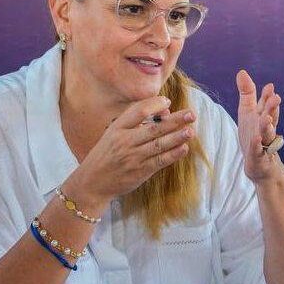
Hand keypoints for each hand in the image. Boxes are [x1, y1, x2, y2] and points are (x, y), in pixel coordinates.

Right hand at [64, 96, 193, 206]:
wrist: (92, 182)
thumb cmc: (106, 154)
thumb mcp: (113, 133)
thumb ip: (135, 122)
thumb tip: (165, 112)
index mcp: (117, 128)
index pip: (138, 111)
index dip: (154, 104)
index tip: (168, 101)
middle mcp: (124, 141)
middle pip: (153, 128)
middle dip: (174, 121)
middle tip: (191, 114)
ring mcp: (132, 157)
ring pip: (158, 145)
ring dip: (177, 137)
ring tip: (191, 130)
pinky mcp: (140, 171)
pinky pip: (159, 161)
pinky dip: (172, 155)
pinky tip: (183, 148)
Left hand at [235, 70, 282, 182]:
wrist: (258, 165)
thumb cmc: (253, 135)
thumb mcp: (248, 112)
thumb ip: (247, 93)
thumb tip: (242, 71)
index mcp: (264, 117)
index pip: (267, 105)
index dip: (268, 97)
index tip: (269, 87)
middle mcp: (266, 129)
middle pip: (270, 117)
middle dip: (273, 108)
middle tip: (276, 98)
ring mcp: (264, 144)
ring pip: (267, 134)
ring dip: (267, 126)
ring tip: (266, 119)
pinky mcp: (258, 158)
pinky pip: (258, 151)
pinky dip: (257, 145)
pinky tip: (255, 139)